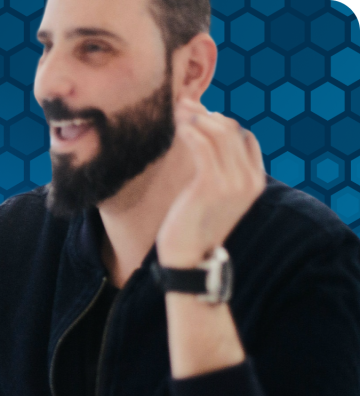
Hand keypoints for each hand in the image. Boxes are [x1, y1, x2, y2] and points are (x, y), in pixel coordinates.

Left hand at [156, 98, 266, 267]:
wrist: (187, 257)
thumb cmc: (193, 225)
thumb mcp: (214, 196)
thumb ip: (219, 171)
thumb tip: (206, 141)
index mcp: (254, 181)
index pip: (244, 137)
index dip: (221, 121)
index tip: (197, 114)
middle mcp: (248, 180)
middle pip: (231, 130)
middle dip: (205, 112)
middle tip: (182, 104)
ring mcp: (233, 182)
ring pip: (218, 133)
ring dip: (195, 116)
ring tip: (175, 110)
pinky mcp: (211, 184)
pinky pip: (203, 145)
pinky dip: (190, 131)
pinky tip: (178, 127)